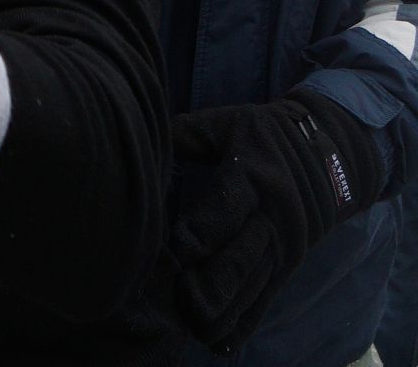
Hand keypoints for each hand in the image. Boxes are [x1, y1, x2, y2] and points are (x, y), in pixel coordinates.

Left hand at [171, 90, 384, 351]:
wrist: (329, 155)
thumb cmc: (259, 135)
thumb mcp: (226, 123)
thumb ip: (185, 134)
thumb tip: (138, 136)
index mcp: (254, 176)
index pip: (229, 206)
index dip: (206, 228)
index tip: (179, 248)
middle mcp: (273, 216)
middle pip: (244, 254)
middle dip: (214, 280)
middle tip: (182, 298)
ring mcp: (283, 246)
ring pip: (255, 284)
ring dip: (226, 308)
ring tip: (195, 327)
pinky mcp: (287, 266)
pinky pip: (266, 298)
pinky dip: (245, 322)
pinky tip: (220, 343)